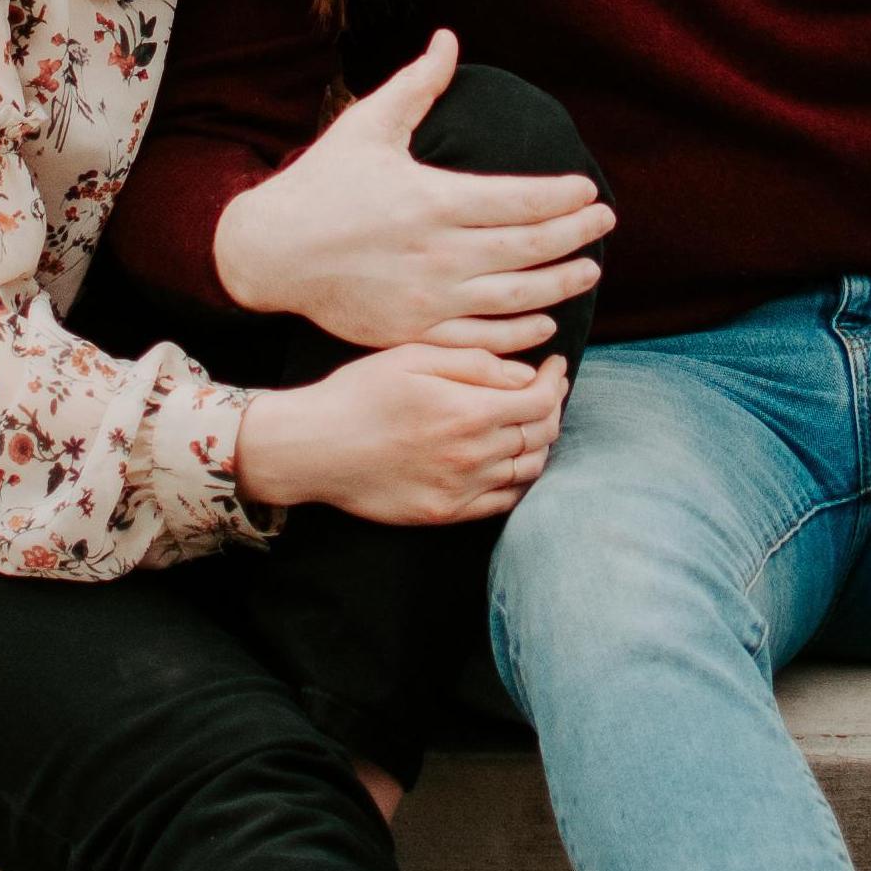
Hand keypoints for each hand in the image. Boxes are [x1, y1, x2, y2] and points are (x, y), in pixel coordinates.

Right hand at [211, 30, 613, 352]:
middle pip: (528, 247)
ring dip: (561, 285)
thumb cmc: (322, 183)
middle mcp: (436, 253)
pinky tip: (545, 321)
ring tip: (590, 269)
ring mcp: (426, 298)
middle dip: (575, 234)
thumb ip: (417, 85)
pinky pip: (480, 339)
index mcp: (432, 200)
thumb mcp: (368, 125)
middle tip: (606, 222)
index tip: (588, 190)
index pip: (519, 200)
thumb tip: (449, 39)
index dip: (561, 197)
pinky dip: (518, 333)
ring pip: (514, 298)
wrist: (269, 252)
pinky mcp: (412, 331)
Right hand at [234, 347, 568, 526]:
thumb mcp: (415, 356)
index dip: (556, 382)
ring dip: (539, 444)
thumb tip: (525, 375)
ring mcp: (460, 490)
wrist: (313, 449)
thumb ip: (476, 363)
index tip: (556, 366)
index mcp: (468, 412)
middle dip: (552, 408)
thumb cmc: (360, 393)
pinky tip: (509, 460)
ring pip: (527, 470)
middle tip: (546, 390)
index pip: (540, 401)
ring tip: (529, 422)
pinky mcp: (444, 514)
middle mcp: (472, 456)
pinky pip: (501, 502)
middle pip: (541, 436)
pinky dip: (518, 480)